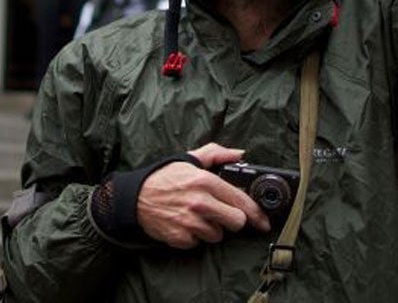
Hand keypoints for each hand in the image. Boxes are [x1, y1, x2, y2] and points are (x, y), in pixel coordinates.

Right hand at [136, 143, 270, 248]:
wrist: (135, 198)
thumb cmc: (164, 178)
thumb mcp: (189, 159)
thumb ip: (217, 153)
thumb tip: (240, 154)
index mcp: (205, 181)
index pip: (240, 201)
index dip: (256, 213)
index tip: (263, 222)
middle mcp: (200, 203)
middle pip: (236, 222)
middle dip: (231, 220)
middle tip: (220, 214)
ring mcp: (190, 222)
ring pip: (218, 235)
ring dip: (211, 229)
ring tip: (196, 216)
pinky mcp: (181, 238)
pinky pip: (199, 243)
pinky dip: (195, 236)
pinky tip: (185, 224)